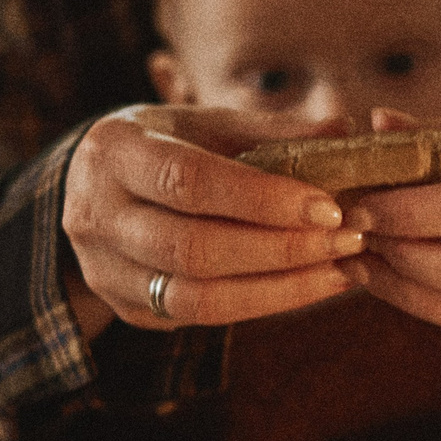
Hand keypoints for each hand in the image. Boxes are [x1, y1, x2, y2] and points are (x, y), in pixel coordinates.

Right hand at [62, 105, 367, 338]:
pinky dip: (259, 304)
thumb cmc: (166, 144)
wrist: (95, 188)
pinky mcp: (125, 308)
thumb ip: (271, 129)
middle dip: (280, 250)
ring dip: (278, 289)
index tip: (327, 207)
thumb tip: (343, 129)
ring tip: (337, 270)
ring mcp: (104, 270)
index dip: (261, 200)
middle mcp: (97, 215)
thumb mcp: (205, 122)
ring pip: (195, 298)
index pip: (188, 182)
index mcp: (114, 151)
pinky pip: (197, 318)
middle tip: (346, 241)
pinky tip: (305, 286)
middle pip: (193, 248)